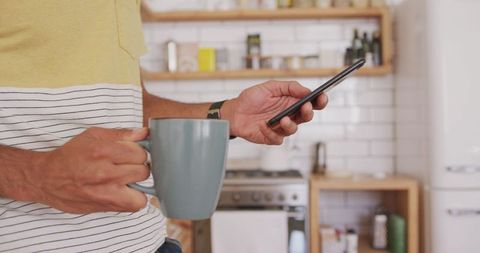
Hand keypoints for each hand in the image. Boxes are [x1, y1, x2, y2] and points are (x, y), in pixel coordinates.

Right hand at [30, 127, 149, 212]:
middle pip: (143, 172)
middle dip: (138, 168)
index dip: (138, 153)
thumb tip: (144, 133)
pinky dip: (132, 200)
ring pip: (142, 194)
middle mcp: (104, 173)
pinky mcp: (103, 207)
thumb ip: (121, 134)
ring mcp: (105, 193)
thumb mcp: (93, 135)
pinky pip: (132, 207)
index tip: (131, 154)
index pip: (141, 153)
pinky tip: (123, 192)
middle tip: (128, 167)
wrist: (46, 179)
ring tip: (127, 181)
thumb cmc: (70, 156)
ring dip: (138, 187)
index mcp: (103, 151)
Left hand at [223, 80, 327, 144]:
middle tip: (305, 107)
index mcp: (291, 102)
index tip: (322, 97)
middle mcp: (289, 115)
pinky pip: (277, 138)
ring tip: (282, 119)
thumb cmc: (252, 99)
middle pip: (306, 116)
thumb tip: (306, 90)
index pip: (311, 103)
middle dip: (308, 112)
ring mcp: (280, 127)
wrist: (234, 112)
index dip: (319, 101)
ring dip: (290, 124)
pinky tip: (262, 124)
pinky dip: (270, 132)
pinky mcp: (271, 137)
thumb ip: (289, 87)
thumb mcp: (270, 86)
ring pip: (293, 129)